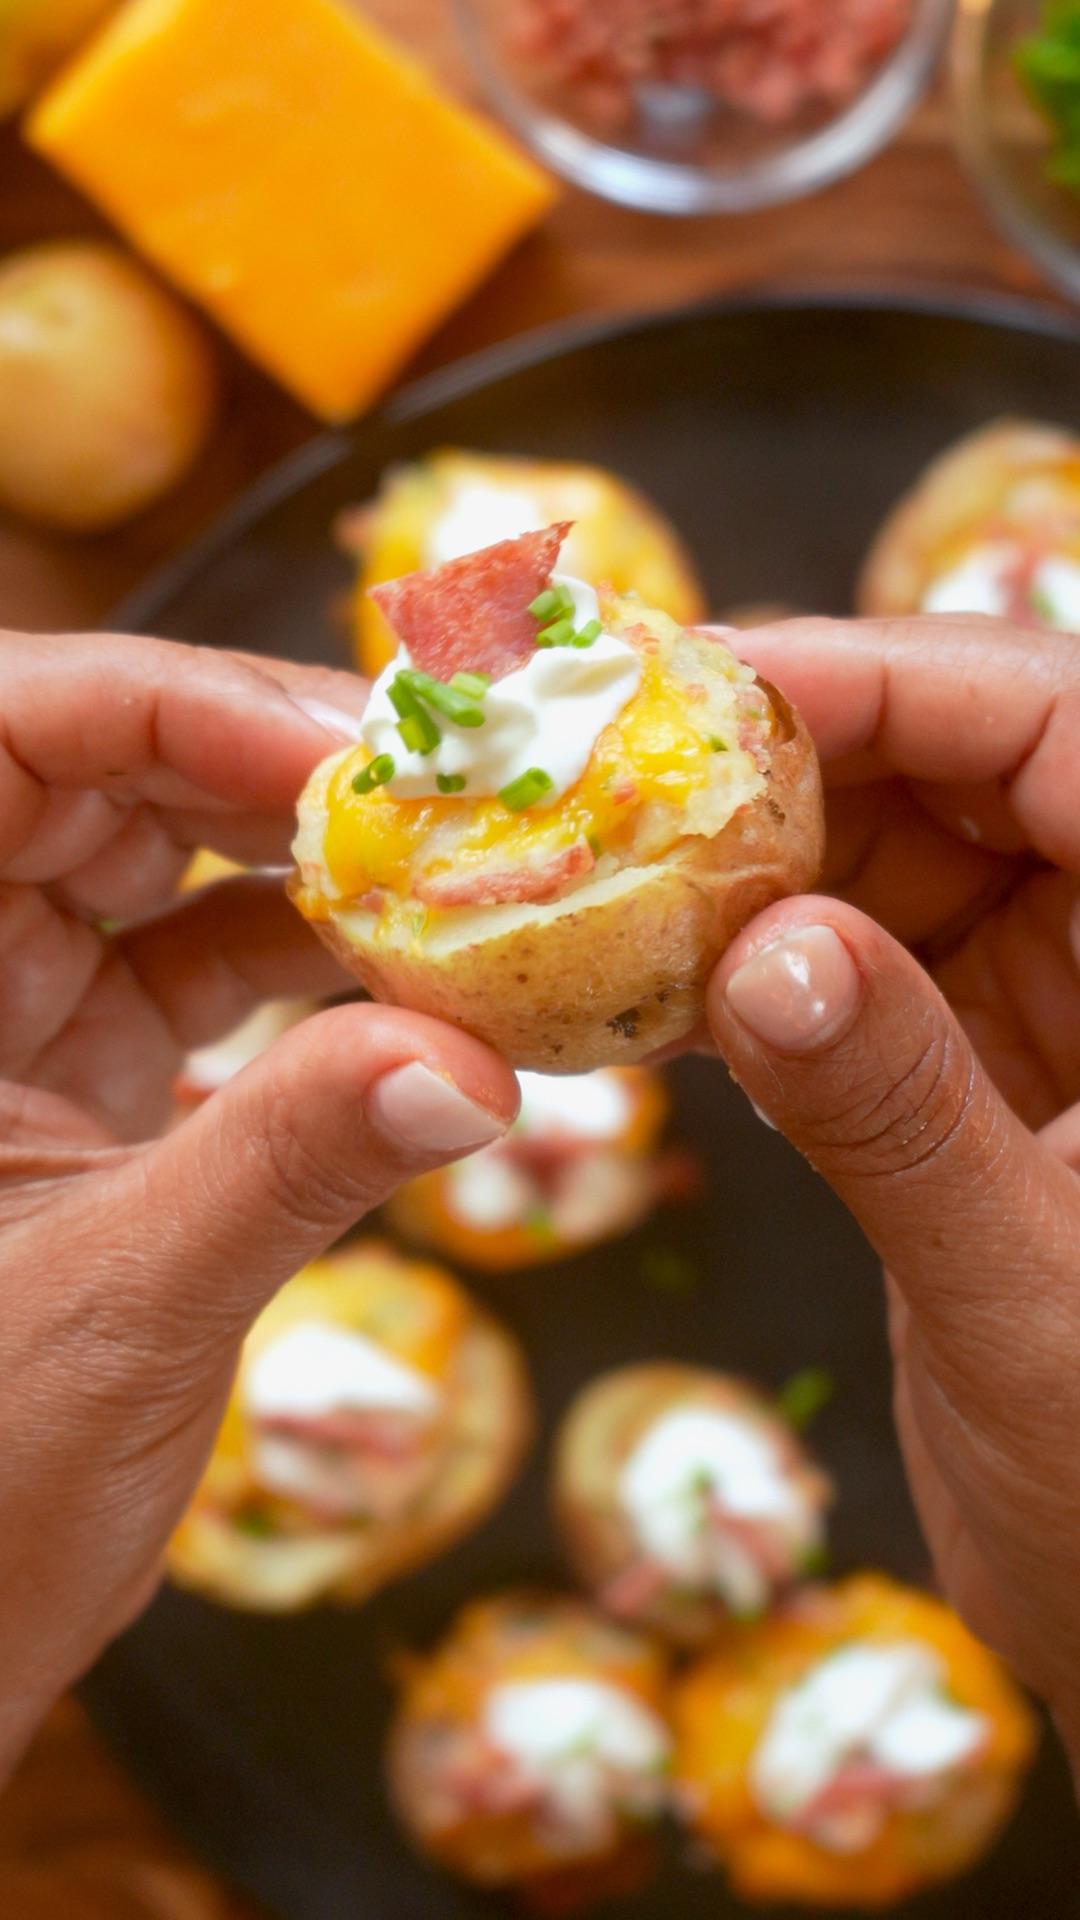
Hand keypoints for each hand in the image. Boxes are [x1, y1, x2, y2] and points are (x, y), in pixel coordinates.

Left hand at [0, 630, 517, 1777]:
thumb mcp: (118, 1307)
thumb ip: (289, 1165)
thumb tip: (473, 1067)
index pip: (10, 729)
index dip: (177, 703)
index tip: (352, 756)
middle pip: (105, 773)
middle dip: (271, 765)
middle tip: (443, 800)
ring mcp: (11, 1015)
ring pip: (163, 860)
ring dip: (309, 864)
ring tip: (455, 877)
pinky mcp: (81, 1076)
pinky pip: (203, 967)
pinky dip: (313, 967)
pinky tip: (420, 981)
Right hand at [705, 615, 1079, 1765]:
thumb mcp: (1030, 1309)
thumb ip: (904, 1117)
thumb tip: (763, 948)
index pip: (1064, 725)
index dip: (891, 675)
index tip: (710, 690)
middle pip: (970, 766)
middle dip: (793, 758)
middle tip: (610, 778)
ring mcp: (1071, 1007)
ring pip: (902, 856)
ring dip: (756, 864)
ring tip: (604, 881)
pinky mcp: (994, 1072)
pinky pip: (866, 968)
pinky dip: (760, 967)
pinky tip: (655, 986)